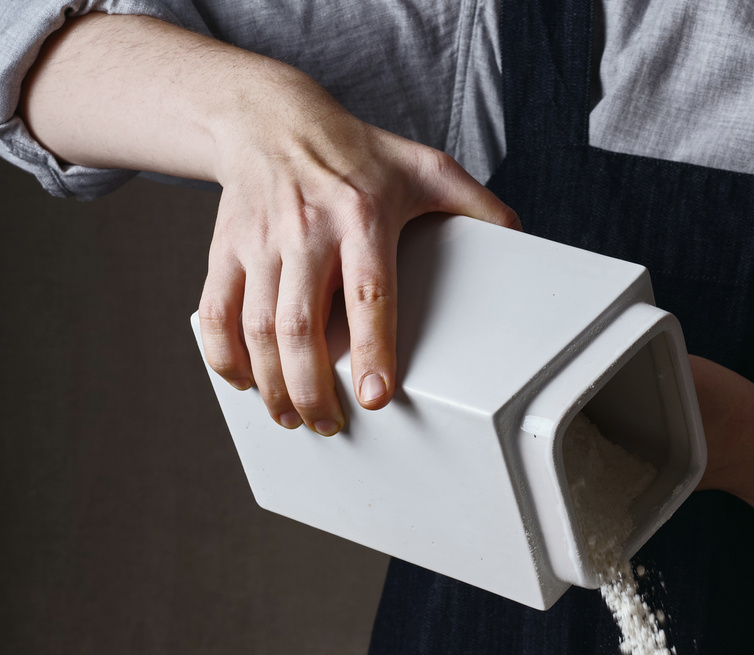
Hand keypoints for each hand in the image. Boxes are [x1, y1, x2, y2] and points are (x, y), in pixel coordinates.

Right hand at [20, 15, 519, 435]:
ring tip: (292, 417)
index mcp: (361, 216)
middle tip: (328, 425)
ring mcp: (260, 242)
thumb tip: (522, 241)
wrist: (269, 117)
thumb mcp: (423, 167)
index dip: (370, 351)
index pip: (367, 295)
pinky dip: (224, 358)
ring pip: (258, 329)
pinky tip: (245, 384)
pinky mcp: (225, 249)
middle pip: (302, 327)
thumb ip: (473, 205)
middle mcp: (306, 231)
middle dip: (311, 388)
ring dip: (272, 385)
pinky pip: (216, 313)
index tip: (375, 397)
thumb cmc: (356, 152)